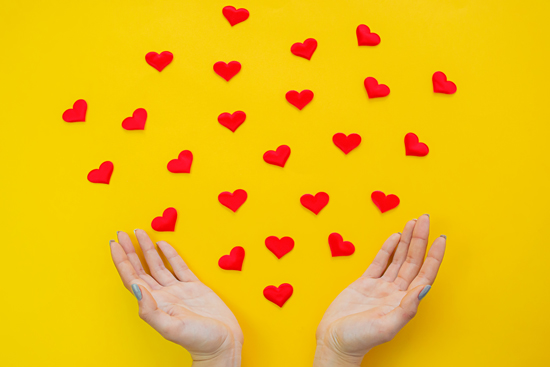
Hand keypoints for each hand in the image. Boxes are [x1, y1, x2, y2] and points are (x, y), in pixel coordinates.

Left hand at [110, 229, 242, 366]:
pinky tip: (163, 244)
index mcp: (155, 303)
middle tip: (121, 233)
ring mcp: (178, 290)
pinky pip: (179, 266)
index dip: (122, 261)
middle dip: (130, 250)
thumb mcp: (171, 328)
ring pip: (158, 264)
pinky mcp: (194, 287)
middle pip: (140, 268)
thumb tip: (136, 288)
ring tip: (140, 232)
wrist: (223, 344)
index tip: (115, 244)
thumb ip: (151, 310)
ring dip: (148, 248)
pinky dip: (171, 254)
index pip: (132, 278)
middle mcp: (163, 295)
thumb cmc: (199, 341)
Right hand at [314, 215, 445, 366]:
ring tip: (412, 222)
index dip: (434, 256)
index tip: (441, 237)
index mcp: (404, 302)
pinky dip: (387, 249)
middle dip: (419, 238)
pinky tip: (394, 237)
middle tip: (424, 218)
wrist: (335, 342)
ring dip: (406, 241)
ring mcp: (380, 287)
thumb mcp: (386, 326)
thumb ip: (407, 307)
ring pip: (397, 258)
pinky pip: (379, 262)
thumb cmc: (359, 340)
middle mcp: (395, 292)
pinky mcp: (365, 284)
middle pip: (412, 260)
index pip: (424, 273)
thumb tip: (425, 287)